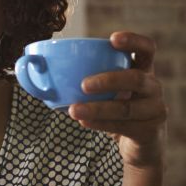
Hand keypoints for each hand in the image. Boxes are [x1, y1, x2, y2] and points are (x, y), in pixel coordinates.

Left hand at [67, 31, 166, 170]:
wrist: (138, 146)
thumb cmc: (115, 110)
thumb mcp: (105, 91)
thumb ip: (79, 76)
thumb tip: (31, 65)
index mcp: (143, 70)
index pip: (147, 49)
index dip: (133, 41)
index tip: (111, 39)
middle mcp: (153, 87)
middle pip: (136, 78)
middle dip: (109, 79)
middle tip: (83, 84)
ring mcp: (155, 110)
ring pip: (126, 107)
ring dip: (98, 108)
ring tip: (74, 110)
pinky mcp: (150, 131)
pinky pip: (124, 126)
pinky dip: (101, 124)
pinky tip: (84, 122)